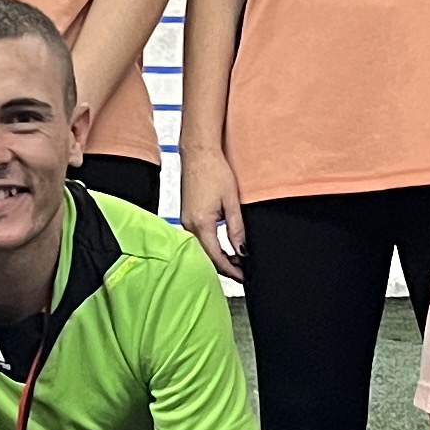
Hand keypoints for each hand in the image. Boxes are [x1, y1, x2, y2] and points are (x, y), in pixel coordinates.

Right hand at [180, 142, 246, 279]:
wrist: (199, 153)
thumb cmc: (214, 171)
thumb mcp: (231, 202)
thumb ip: (236, 229)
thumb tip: (242, 250)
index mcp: (201, 223)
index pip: (216, 257)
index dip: (231, 270)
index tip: (243, 276)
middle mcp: (189, 225)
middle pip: (207, 257)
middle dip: (225, 267)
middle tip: (242, 272)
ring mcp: (185, 221)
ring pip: (202, 249)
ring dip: (218, 257)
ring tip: (236, 261)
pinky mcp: (186, 216)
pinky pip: (198, 239)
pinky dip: (211, 247)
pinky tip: (223, 247)